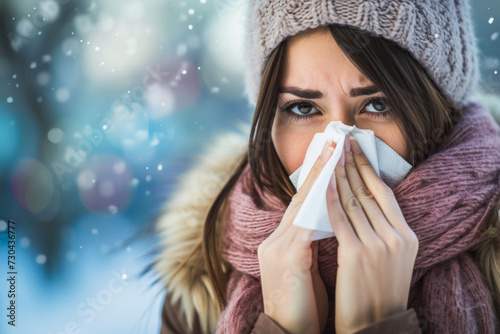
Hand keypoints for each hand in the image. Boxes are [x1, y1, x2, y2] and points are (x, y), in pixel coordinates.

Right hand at [258, 139, 334, 333]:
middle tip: (333, 141)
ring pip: (302, 205)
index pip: (302, 204)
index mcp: (282, 242)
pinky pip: (306, 224)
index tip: (331, 155)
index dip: (317, 178)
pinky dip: (320, 205)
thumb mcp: (306, 269)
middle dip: (318, 168)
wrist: (289, 332)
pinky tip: (333, 188)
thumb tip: (328, 223)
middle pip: (300, 197)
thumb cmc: (303, 305)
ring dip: (321, 178)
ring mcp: (278, 247)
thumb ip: (311, 243)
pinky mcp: (287, 259)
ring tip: (334, 154)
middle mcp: (276, 240)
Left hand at [326, 134, 418, 333]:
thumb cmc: (379, 292)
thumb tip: (364, 204)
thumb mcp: (392, 259)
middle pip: (368, 192)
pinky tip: (322, 184)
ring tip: (329, 155)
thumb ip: (383, 232)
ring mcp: (377, 245)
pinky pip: (339, 219)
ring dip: (339, 176)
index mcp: (406, 236)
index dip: (368, 168)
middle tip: (341, 142)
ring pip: (353, 201)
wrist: (375, 324)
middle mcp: (396, 237)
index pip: (384, 193)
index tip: (356, 148)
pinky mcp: (356, 255)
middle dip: (351, 164)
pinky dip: (329, 199)